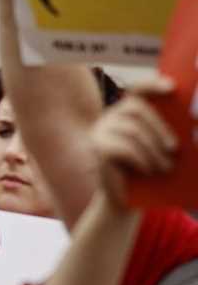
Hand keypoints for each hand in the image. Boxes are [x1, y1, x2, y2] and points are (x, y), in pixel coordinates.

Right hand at [91, 77, 177, 207]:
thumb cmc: (149, 170)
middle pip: (136, 109)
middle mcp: (110, 117)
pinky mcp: (97, 148)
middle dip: (160, 128)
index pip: (137, 90)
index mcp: (127, 111)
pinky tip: (148, 171)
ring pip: (132, 130)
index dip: (153, 85)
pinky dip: (141, 159)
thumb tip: (192, 123)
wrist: (126, 199)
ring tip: (166, 167)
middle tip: (175, 148)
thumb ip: (169, 131)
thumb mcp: (161, 147)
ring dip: (154, 150)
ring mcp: (100, 131)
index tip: (172, 88)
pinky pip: (124, 148)